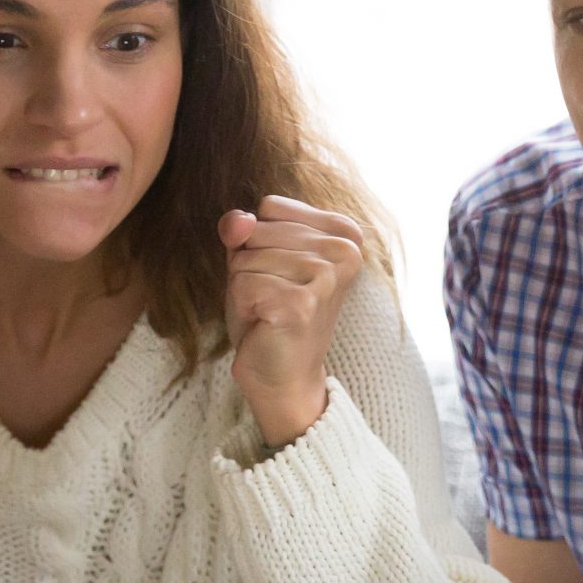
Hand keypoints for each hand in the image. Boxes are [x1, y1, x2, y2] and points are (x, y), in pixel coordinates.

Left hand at [219, 195, 364, 448]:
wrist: (284, 375)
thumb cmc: (272, 312)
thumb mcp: (256, 258)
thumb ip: (243, 229)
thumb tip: (237, 221)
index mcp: (345, 233)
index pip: (271, 206)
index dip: (258, 240)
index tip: (282, 273)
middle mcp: (345, 251)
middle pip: (256, 230)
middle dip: (250, 265)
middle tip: (274, 297)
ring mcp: (326, 277)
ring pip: (245, 258)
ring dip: (245, 288)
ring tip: (270, 311)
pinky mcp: (302, 303)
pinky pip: (241, 284)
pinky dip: (242, 307)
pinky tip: (266, 324)